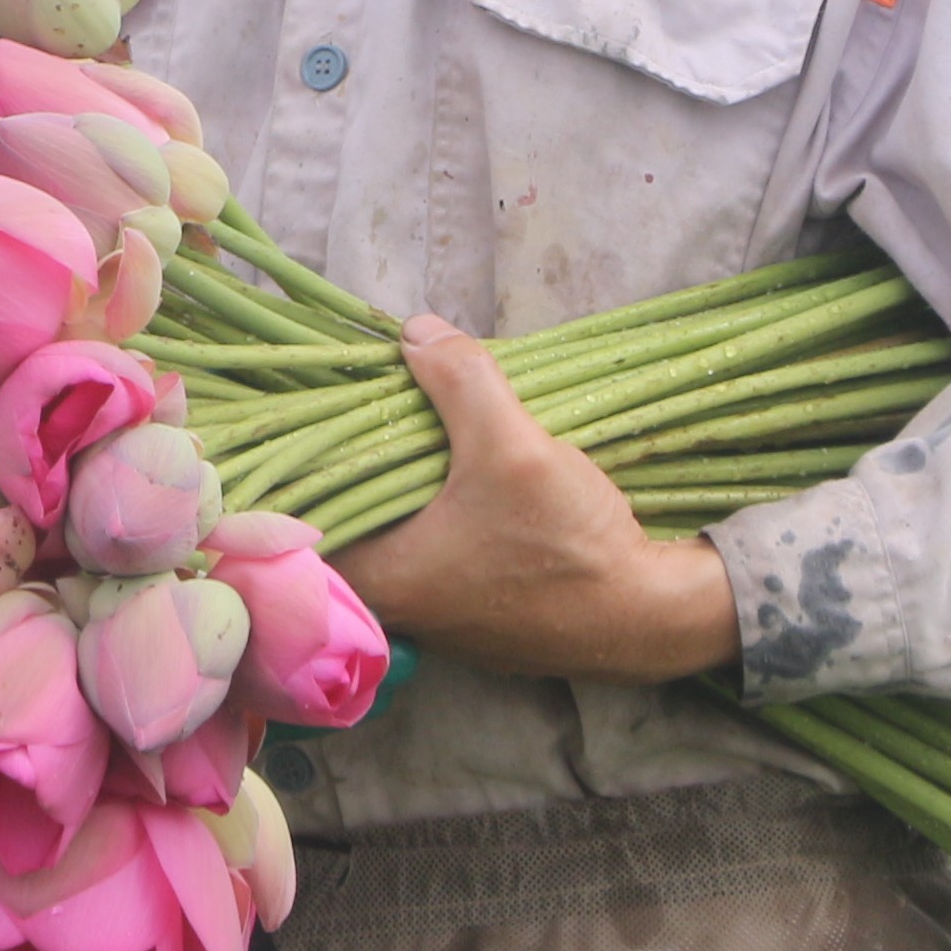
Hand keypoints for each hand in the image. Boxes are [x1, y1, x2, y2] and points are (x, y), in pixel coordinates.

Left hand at [341, 314, 741, 684]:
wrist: (647, 616)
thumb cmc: (568, 545)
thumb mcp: (513, 445)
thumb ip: (461, 381)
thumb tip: (416, 331)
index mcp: (379, 578)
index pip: (302, 518)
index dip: (302, 461)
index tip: (315, 414)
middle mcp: (395, 607)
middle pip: (352, 519)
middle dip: (363, 461)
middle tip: (374, 405)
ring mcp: (437, 618)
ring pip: (397, 534)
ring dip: (407, 486)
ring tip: (418, 428)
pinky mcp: (475, 614)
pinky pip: (435, 552)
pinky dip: (441, 513)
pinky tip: (463, 474)